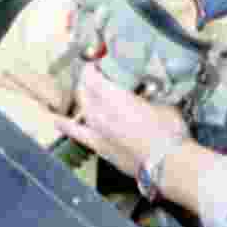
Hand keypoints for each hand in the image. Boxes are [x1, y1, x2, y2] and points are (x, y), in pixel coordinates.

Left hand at [52, 63, 187, 179]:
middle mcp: (101, 112)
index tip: (96, 62)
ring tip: (86, 92)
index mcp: (115, 97)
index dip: (91, 68)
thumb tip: (145, 97)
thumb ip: (147, 99)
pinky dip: (66, 126)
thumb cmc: (168, 133)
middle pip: (84, 91)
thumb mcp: (162, 104)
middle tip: (94, 75)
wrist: (167, 164)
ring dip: (83, 98)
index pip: (93, 77)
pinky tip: (57, 121)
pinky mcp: (99, 146)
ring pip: (82, 108)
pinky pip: (77, 133)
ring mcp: (97, 130)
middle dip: (87, 81)